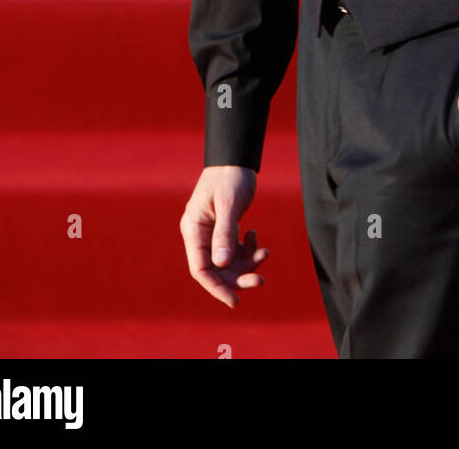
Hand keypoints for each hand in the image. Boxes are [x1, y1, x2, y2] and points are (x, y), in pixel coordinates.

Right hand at [180, 165, 269, 307]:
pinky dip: (247, 249)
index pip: (200, 269)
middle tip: (260, 280)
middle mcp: (200, 235)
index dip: (216, 288)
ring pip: (227, 262)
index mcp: (193, 229)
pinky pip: (234, 250)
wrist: (236, 158)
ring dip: (246, 263)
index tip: (234, 301)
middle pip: (216, 270)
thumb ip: (225, 232)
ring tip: (265, 252)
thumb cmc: (230, 176)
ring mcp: (211, 233)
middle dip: (237, 277)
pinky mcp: (224, 230)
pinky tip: (255, 236)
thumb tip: (221, 265)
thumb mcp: (229, 203)